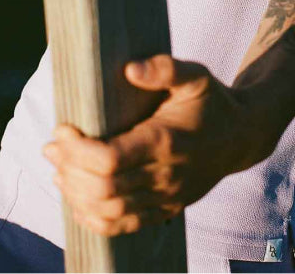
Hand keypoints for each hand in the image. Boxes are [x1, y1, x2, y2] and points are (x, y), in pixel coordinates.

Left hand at [42, 55, 261, 235]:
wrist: (241, 136)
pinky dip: (94, 219)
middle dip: (69, 170)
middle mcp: (165, 176)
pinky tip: (78, 200)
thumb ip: (164, 68)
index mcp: (166, 141)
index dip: (76, 150)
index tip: (63, 129)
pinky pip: (124, 226)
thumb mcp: (195, 74)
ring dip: (75, 195)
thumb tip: (130, 69)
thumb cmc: (212, 101)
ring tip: (59, 170)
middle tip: (52, 147)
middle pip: (103, 189)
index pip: (109, 160)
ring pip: (109, 212)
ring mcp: (166, 198)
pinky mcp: (166, 210)